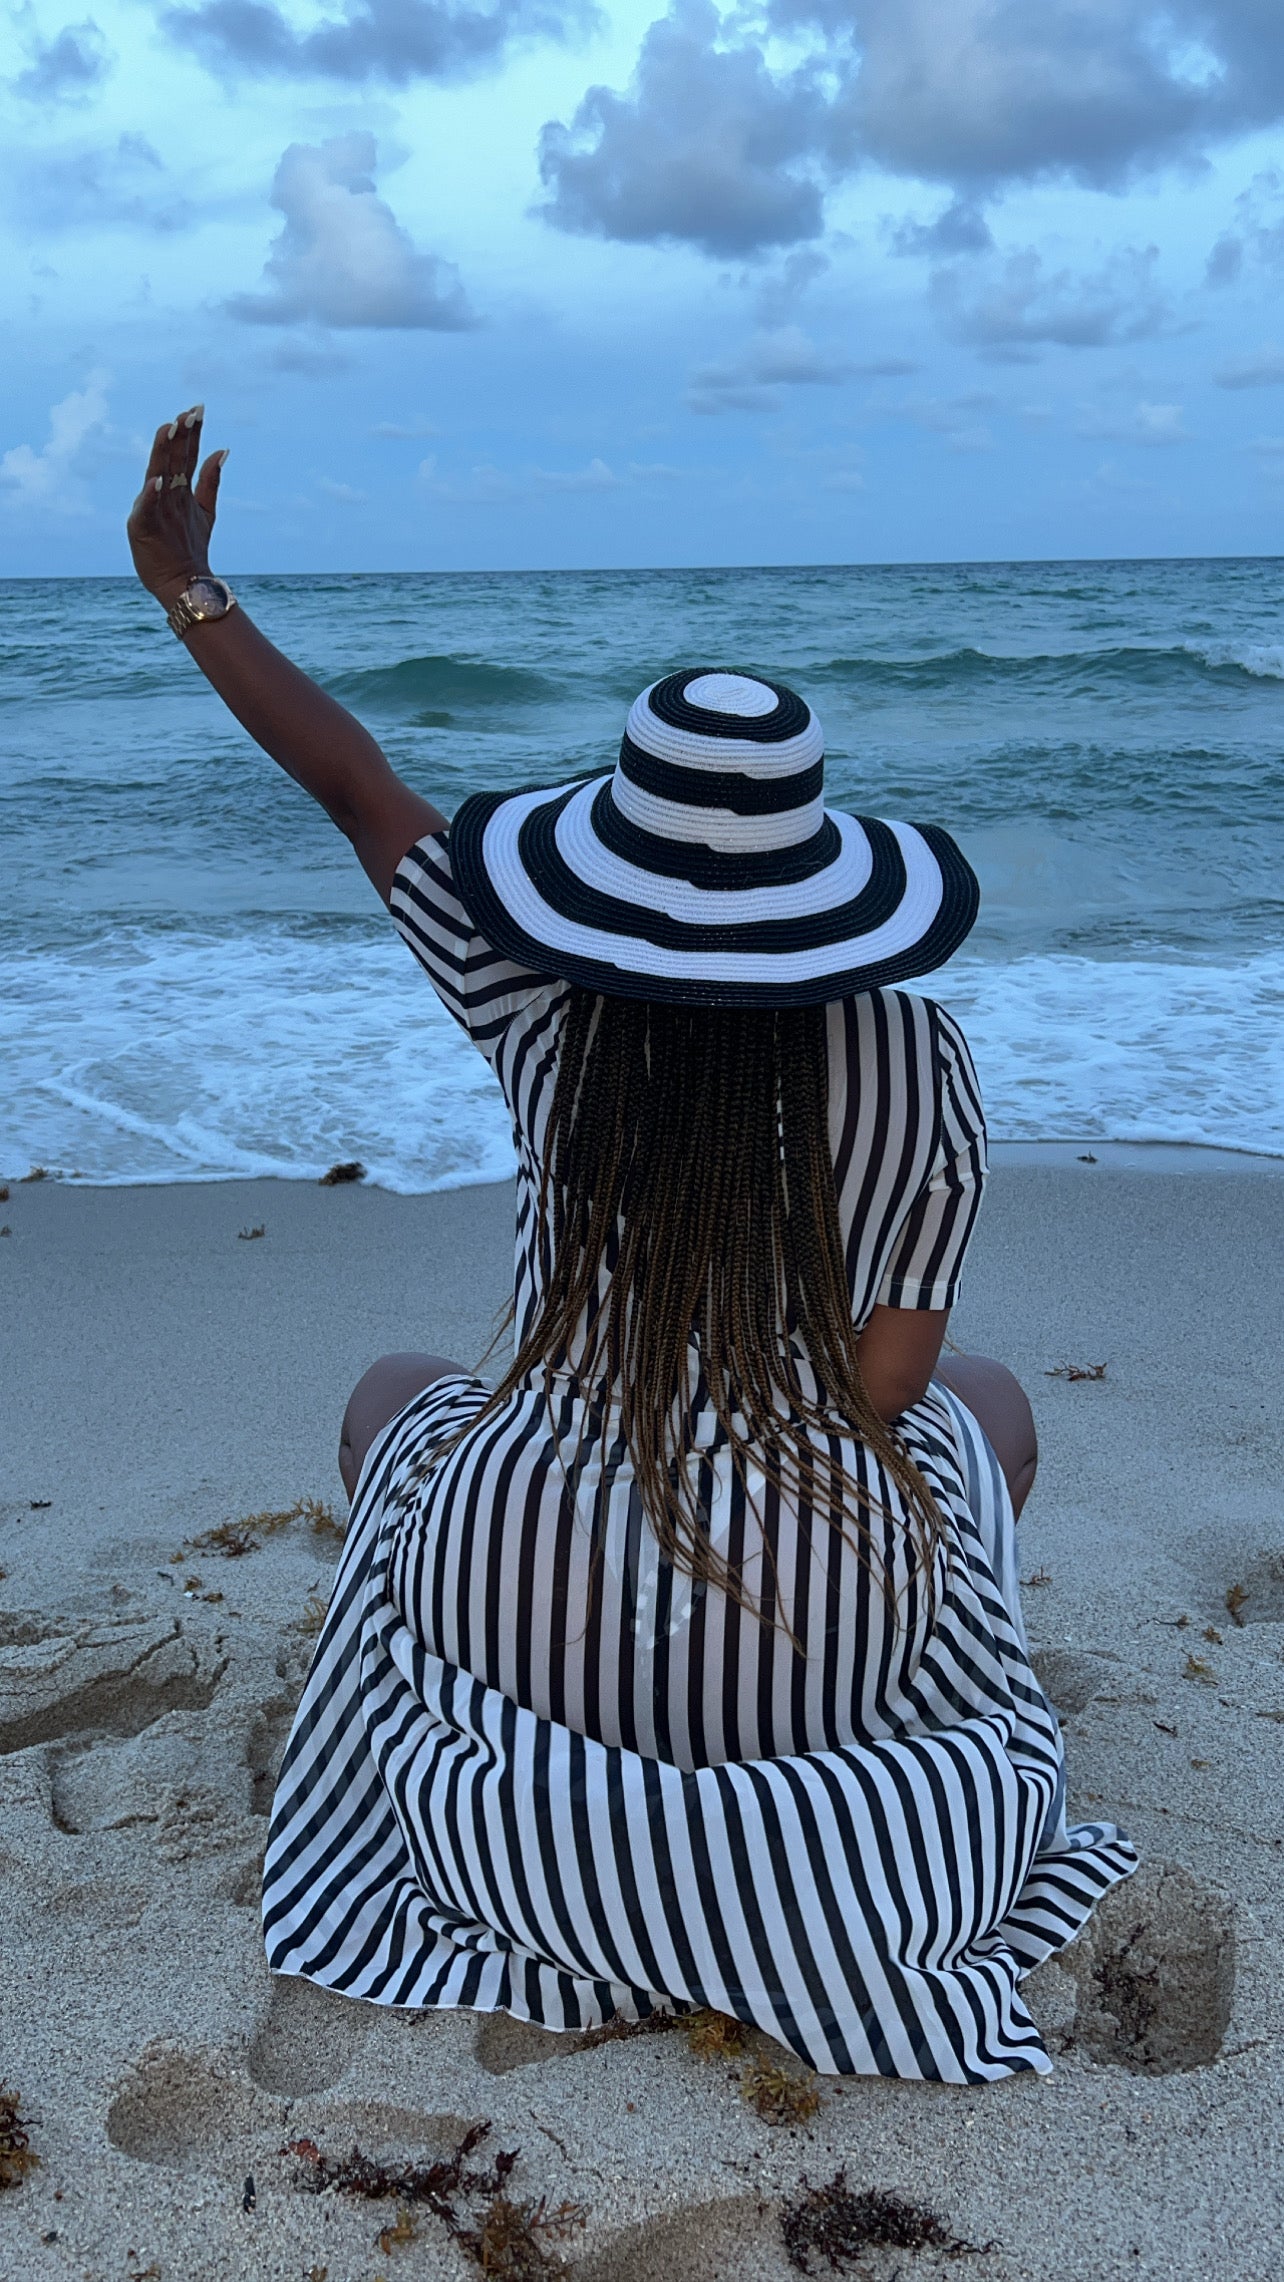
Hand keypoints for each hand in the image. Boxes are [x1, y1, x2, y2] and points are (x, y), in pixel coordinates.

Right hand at [127, 404, 226, 609]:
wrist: (181, 582)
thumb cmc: (188, 547)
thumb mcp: (203, 510)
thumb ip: (210, 480)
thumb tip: (222, 450)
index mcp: (178, 491)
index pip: (185, 457)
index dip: (191, 435)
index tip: (198, 410)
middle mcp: (165, 497)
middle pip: (172, 461)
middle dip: (178, 436)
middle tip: (186, 412)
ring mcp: (154, 511)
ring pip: (159, 477)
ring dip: (163, 454)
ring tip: (169, 430)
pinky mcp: (143, 530)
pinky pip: (147, 511)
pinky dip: (150, 497)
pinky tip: (156, 482)